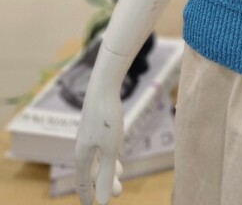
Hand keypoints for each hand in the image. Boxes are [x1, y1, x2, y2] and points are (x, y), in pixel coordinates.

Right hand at [74, 75, 124, 204]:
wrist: (103, 85)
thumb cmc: (106, 118)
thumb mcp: (110, 149)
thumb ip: (107, 175)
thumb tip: (104, 202)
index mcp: (82, 155)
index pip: (83, 182)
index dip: (86, 196)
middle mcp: (83, 146)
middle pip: (93, 171)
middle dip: (105, 183)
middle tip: (120, 193)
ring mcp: (89, 134)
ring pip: (99, 157)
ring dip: (109, 168)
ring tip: (120, 174)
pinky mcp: (96, 124)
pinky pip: (102, 145)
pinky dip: (109, 154)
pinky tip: (116, 152)